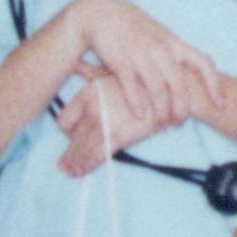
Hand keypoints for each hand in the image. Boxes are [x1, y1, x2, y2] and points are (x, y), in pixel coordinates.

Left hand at [54, 67, 193, 173]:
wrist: (174, 89)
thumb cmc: (145, 79)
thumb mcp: (115, 71)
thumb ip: (91, 70)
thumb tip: (76, 63)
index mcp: (89, 92)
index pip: (64, 119)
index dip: (66, 131)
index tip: (72, 137)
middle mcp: (92, 107)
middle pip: (70, 137)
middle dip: (67, 154)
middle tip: (61, 166)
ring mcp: (104, 121)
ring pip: (80, 149)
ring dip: (72, 163)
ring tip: (67, 172)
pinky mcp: (118, 135)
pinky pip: (95, 156)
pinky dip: (85, 166)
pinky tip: (76, 172)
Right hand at [67, 0, 223, 137]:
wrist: (101, 11)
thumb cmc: (132, 27)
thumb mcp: (159, 34)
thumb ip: (172, 53)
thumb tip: (188, 75)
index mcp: (174, 43)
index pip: (204, 63)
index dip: (215, 85)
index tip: (220, 104)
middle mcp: (161, 49)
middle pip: (179, 84)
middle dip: (182, 108)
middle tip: (179, 123)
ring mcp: (141, 54)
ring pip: (158, 89)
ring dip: (161, 111)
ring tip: (162, 125)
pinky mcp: (120, 60)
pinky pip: (131, 86)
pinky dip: (136, 103)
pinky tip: (139, 116)